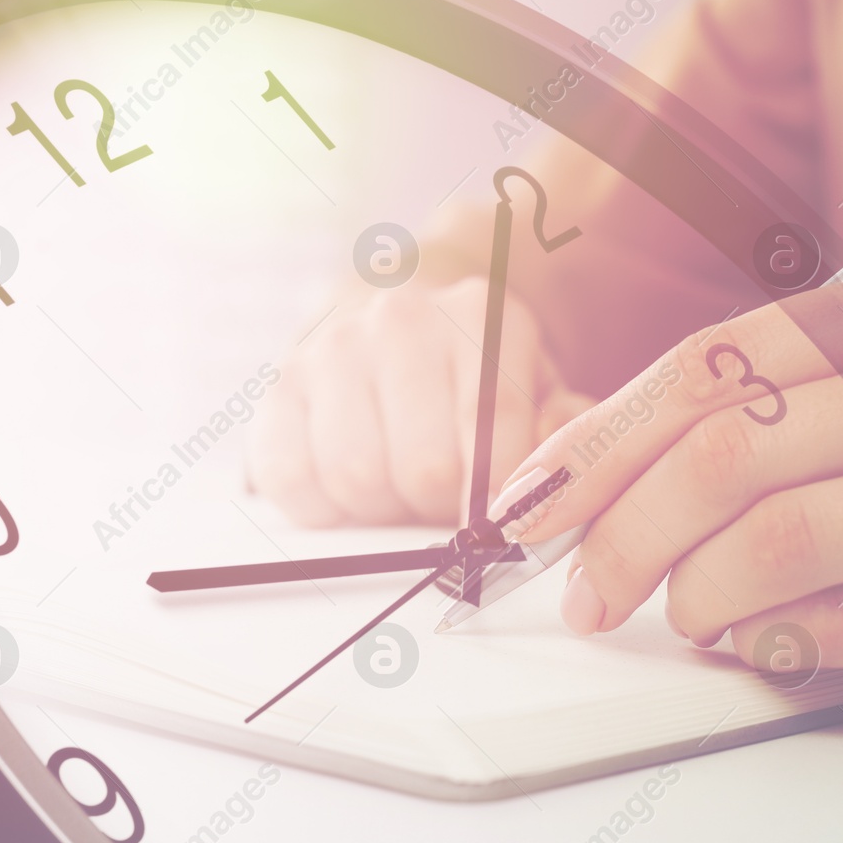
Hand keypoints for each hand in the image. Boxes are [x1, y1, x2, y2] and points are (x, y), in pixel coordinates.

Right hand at [248, 277, 594, 525]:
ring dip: (386, 509)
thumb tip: (556, 479)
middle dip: (443, 506)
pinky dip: (326, 507)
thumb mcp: (539, 393)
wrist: (402, 333)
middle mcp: (401, 319)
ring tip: (404, 489)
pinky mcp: (279, 389)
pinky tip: (352, 487)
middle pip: (425, 467)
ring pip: (358, 479)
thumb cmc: (479, 380)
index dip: (500, 496)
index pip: (493, 424)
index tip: (502, 527)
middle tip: (449, 501)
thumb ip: (563, 431)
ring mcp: (331, 349)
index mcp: (479, 315)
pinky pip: (295, 481)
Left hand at [499, 265, 842, 696]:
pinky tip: (759, 640)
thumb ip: (782, 401)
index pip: (715, 363)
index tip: (535, 502)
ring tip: (680, 614)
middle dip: (625, 534)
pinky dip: (782, 641)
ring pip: (785, 542)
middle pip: (732, 454)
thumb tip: (616, 477)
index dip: (603, 438)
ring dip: (697, 595)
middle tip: (586, 588)